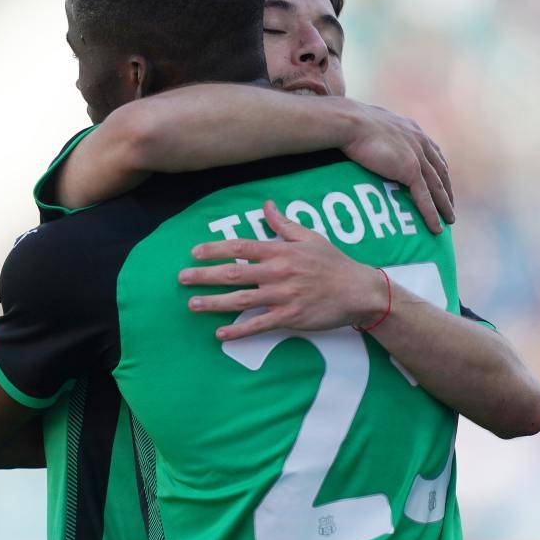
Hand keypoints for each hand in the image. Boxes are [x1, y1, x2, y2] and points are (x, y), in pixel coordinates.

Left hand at [178, 200, 389, 340]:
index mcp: (280, 252)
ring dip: (214, 303)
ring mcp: (283, 297)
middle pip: (233, 274)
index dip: (215, 249)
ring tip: (192, 304)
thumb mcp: (310, 237)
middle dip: (204, 276)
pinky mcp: (290, 318)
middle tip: (181, 278)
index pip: (240, 248)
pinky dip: (238, 331)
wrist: (358, 291)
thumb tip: (266, 205)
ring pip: (241, 300)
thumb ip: (284, 224)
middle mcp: (277, 273)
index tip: (194, 253)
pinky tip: (220, 334)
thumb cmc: (334, 263)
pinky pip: (259, 325)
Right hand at [341, 102, 453, 231]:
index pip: (433, 153)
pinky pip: (424, 197)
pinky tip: (436, 228)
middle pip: (440, 171)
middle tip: (449, 206)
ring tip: (448, 221)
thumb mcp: (373, 124)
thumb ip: (380, 133)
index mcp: (413, 131)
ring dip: (444, 206)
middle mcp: (420, 142)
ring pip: (437, 187)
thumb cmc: (352, 122)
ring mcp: (417, 156)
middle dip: (447, 190)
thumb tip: (369, 137)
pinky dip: (431, 214)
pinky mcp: (410, 170)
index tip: (442, 182)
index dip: (439, 170)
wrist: (351, 122)